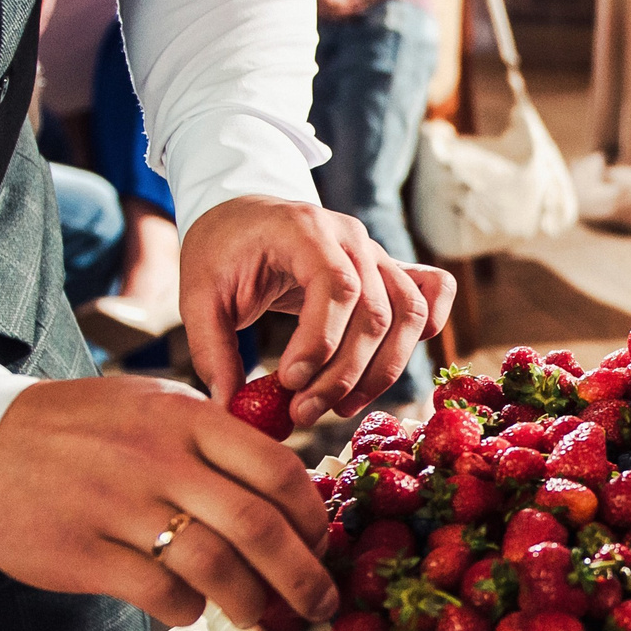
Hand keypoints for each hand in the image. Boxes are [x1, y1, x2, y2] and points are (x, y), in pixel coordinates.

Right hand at [0, 377, 337, 628]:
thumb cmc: (76, 427)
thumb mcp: (151, 404)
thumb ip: (214, 436)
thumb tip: (283, 484)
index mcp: (185, 419)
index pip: (278, 469)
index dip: (312, 516)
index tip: (320, 544)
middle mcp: (158, 459)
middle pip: (258, 526)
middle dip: (302, 576)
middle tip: (319, 602)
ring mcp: (119, 507)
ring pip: (216, 568)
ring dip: (248, 602)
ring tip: (255, 615)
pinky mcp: (84, 553)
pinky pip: (160, 594)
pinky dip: (187, 610)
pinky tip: (187, 608)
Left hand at [179, 196, 456, 424]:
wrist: (244, 217)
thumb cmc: (222, 253)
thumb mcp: (198, 294)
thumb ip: (211, 349)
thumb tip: (230, 407)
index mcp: (304, 229)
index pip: (337, 287)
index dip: (320, 342)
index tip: (288, 383)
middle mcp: (352, 237)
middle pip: (375, 312)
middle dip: (343, 374)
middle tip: (302, 413)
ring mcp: (378, 252)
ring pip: (409, 315)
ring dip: (381, 372)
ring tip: (339, 407)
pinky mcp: (390, 270)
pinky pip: (431, 294)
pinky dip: (429, 329)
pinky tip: (389, 365)